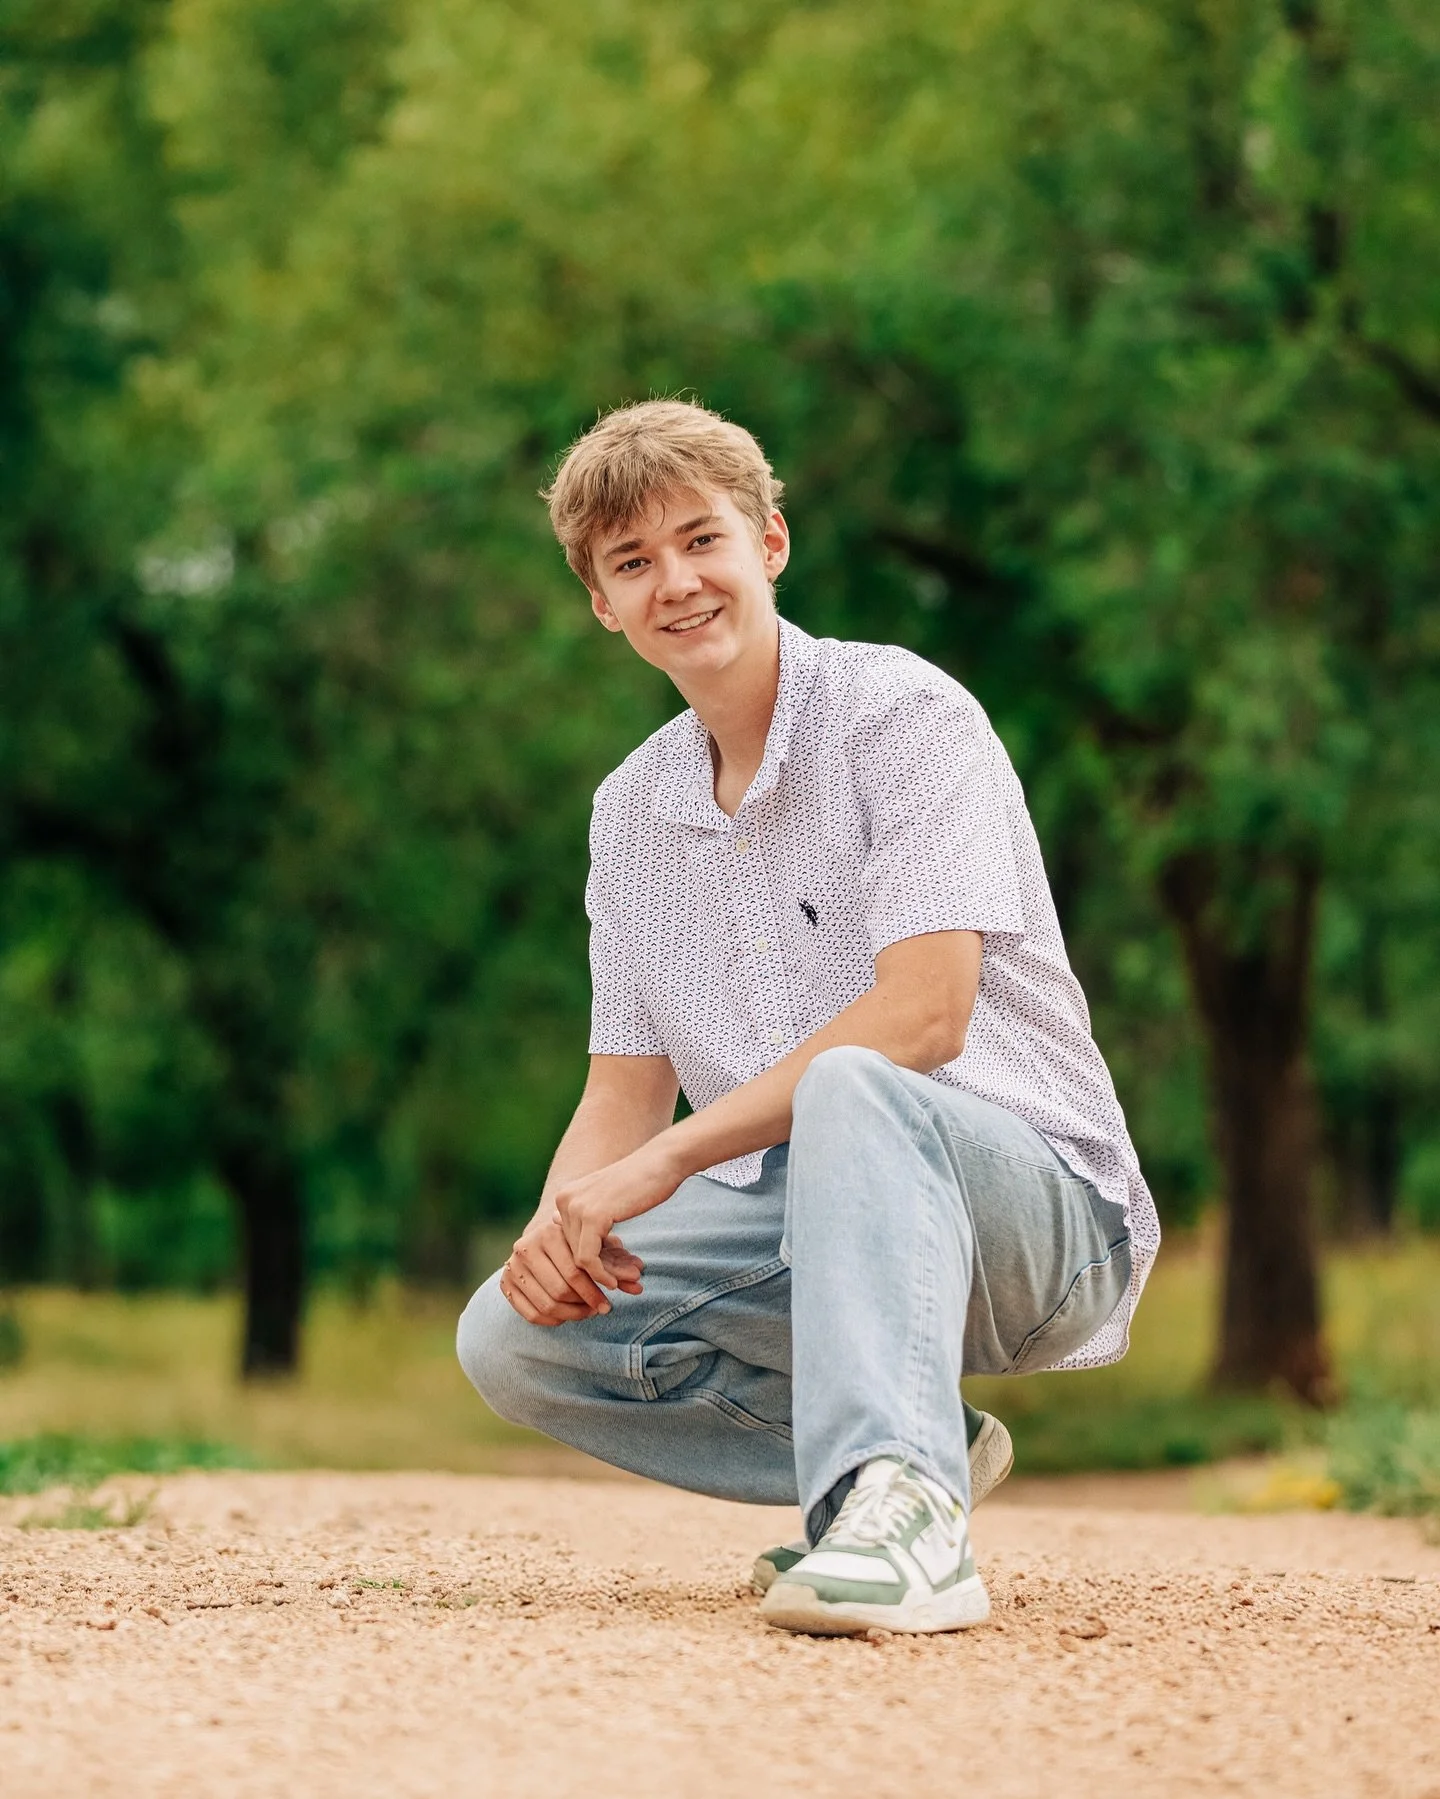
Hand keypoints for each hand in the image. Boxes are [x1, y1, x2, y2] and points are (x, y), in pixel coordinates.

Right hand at [500, 1209, 644, 1327]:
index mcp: (549, 1233)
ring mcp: (512, 1265)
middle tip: (601, 1310)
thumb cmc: (579, 1241)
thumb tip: (638, 1278)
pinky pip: (531, 1313)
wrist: (545, 1237)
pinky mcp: (504, 1282)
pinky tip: (568, 1316)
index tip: (610, 1301)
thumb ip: (616, 1262)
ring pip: (546, 1304)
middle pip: (560, 1290)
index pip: (575, 1272)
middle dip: (584, 1305)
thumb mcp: (597, 1245)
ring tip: (587, 1313)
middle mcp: (526, 1246)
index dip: (595, 1291)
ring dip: (571, 1315)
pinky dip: (553, 1321)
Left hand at [554, 1136, 685, 1286]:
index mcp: (566, 1196)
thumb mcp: (608, 1203)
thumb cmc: (642, 1183)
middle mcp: (564, 1200)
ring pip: (580, 1260)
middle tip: (625, 1283)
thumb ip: (590, 1222)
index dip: (590, 1263)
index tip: (612, 1278)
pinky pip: (588, 1259)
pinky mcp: (593, 1216)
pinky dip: (602, 1275)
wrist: (662, 1163)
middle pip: (573, 1251)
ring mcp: (576, 1207)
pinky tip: (617, 1282)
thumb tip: (575, 1251)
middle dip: (600, 1272)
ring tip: (629, 1283)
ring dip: (605, 1277)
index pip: (569, 1242)